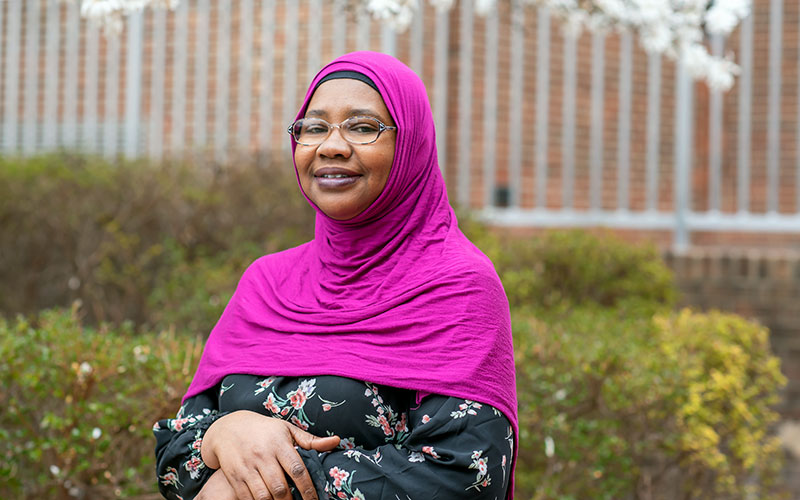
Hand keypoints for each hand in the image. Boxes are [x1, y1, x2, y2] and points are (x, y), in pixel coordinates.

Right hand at [201, 410, 339, 499]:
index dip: (307, 488)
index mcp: (279, 443)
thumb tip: (336, 441)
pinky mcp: (235, 476)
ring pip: (263, 496)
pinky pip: (247, 498)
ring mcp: (247, 467)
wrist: (228, 428)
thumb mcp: (287, 429)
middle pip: (280, 487)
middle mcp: (263, 455)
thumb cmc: (264, 430)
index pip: (297, 470)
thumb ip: (311, 440)